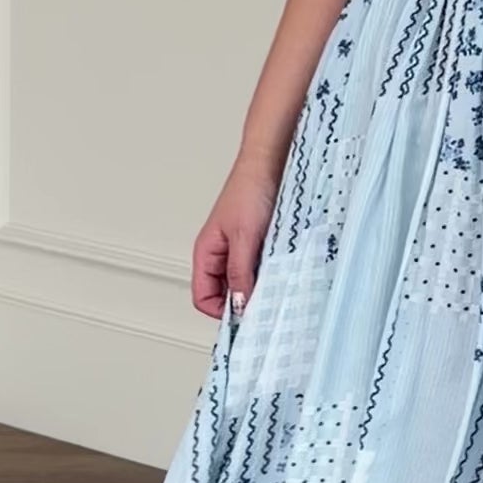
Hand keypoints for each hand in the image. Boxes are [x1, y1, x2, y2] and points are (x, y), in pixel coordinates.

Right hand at [192, 151, 281, 320]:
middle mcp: (219, 253)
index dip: (221, 312)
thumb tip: (240, 304)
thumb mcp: (245, 238)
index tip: (245, 317)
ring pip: (242, 282)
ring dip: (257, 287)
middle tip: (263, 305)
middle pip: (223, 294)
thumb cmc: (250, 190)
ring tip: (273, 284)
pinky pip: (258, 269)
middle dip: (241, 301)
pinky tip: (279, 270)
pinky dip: (267, 274)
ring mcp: (238, 249)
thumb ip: (240, 272)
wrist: (269, 165)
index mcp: (206, 252)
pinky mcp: (255, 243)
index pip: (203, 297)